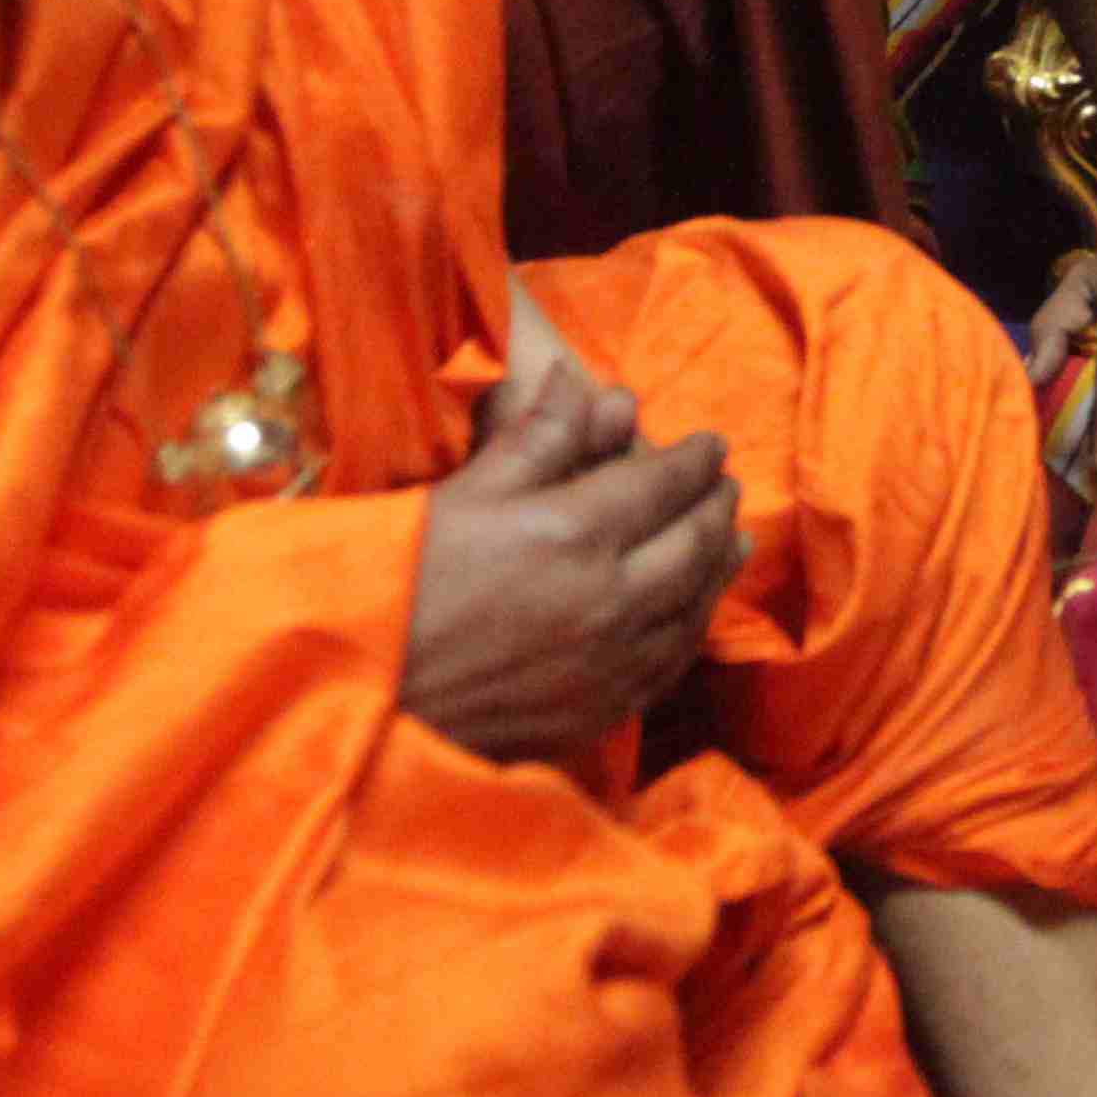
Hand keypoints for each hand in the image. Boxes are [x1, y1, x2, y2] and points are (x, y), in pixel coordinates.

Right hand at [397, 359, 741, 762]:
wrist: (364, 694)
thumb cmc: (400, 579)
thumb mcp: (464, 492)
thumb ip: (538, 440)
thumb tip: (589, 387)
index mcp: (572, 532)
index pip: (662, 484)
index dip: (694, 459)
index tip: (711, 444)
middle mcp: (608, 598)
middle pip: (692, 544)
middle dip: (715, 508)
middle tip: (726, 485)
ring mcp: (610, 662)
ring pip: (692, 607)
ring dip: (720, 568)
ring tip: (733, 540)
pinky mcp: (599, 710)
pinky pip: (669, 664)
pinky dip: (693, 628)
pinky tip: (694, 614)